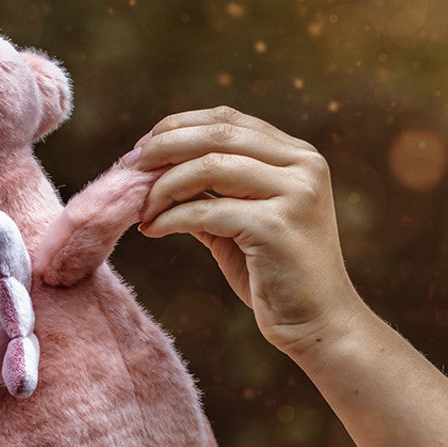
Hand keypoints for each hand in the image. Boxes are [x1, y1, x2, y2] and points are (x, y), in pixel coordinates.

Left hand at [134, 106, 363, 364]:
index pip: (228, 120)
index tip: (142, 148)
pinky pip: (207, 211)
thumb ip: (210, 194)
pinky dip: (171, 218)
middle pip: (217, 135)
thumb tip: (154, 172)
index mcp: (298, 157)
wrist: (319, 326)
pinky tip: (152, 230)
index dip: (179, 127)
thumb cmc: (277, 278)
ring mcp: (295, 194)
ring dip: (163, 186)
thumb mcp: (241, 224)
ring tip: (141, 208)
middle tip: (128, 167)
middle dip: (164, 147)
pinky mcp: (277, 227)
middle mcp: (303, 166)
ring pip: (209, 167)